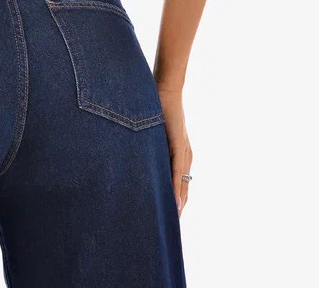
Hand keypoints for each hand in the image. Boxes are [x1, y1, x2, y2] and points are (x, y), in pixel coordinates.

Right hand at [157, 86, 192, 217]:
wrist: (165, 88)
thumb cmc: (155, 108)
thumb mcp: (151, 134)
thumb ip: (147, 148)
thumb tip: (133, 159)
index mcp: (178, 156)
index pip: (178, 187)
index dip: (173, 204)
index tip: (164, 221)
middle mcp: (185, 157)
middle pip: (183, 192)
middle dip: (176, 211)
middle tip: (165, 230)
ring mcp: (184, 152)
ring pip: (181, 186)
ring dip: (176, 204)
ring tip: (169, 222)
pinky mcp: (179, 146)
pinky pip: (177, 172)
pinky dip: (175, 188)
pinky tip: (173, 202)